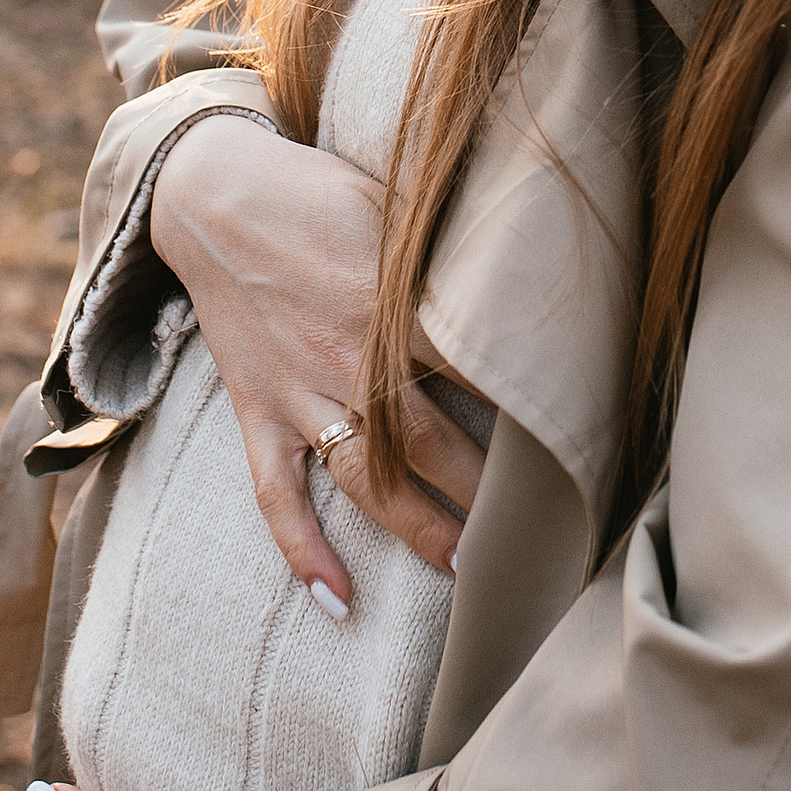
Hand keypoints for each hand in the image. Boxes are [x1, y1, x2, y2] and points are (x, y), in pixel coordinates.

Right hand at [146, 112, 491, 610]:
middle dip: (484, 493)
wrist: (212, 193)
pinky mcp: (258, 411)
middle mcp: (348, 357)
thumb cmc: (320, 191)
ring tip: (467, 572)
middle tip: (535, 534)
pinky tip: (336, 598)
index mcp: (393, 303)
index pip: (476, 369)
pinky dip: (301, 549)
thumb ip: (452, 243)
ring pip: (365, 480)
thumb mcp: (396, 202)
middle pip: (429, 443)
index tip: (577, 443)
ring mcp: (300, 391)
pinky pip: (276, 493)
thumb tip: (529, 252)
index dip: (526, 409)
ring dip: (417, 528)